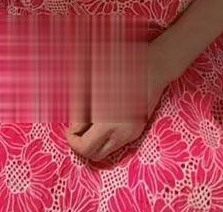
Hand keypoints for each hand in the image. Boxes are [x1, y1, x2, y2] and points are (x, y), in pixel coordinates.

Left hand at [64, 35, 169, 162]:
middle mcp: (120, 134)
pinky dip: (105, 139)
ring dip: (93, 144)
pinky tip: (103, 121)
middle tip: (76, 130)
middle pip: (93, 155)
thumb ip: (81, 105)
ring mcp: (130, 134)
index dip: (72, 137)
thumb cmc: (120, 69)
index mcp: (107, 122)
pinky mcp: (137, 131)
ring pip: (105, 153)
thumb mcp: (94, 83)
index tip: (70, 126)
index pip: (84, 146)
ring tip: (89, 125)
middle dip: (80, 144)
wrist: (152, 68)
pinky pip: (116, 144)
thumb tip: (74, 122)